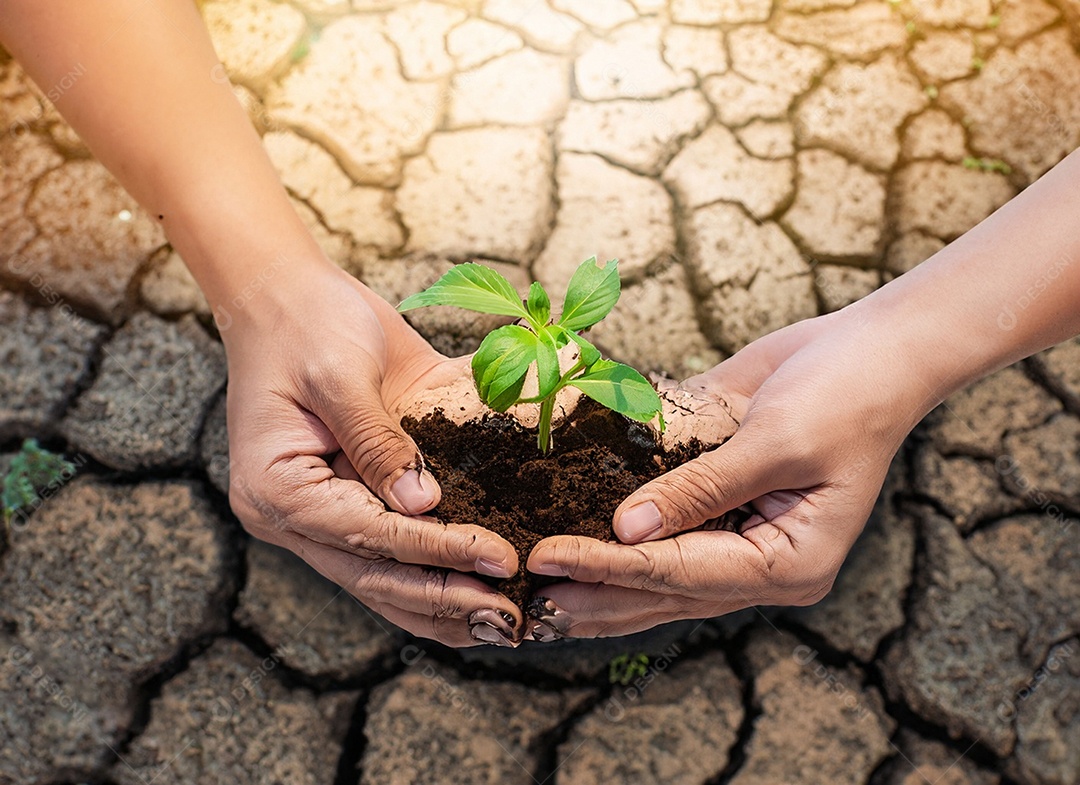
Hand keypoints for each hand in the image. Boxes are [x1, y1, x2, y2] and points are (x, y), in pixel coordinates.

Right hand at [223, 262, 521, 647]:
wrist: (287, 294)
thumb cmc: (307, 321)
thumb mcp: (342, 373)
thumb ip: (378, 440)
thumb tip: (423, 505)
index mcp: (278, 487)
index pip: (368, 535)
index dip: (437, 551)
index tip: (499, 558)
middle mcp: (295, 514)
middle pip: (375, 575)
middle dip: (446, 598)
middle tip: (511, 616)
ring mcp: (322, 511)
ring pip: (384, 577)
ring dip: (443, 602)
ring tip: (503, 622)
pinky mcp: (351, 496)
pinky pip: (393, 546)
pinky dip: (434, 568)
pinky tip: (479, 587)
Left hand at [526, 310, 933, 638]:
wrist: (874, 350)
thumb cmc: (845, 393)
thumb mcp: (776, 441)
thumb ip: (701, 487)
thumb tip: (627, 529)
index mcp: (790, 561)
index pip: (681, 573)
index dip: (610, 567)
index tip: (547, 558)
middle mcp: (764, 562)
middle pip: (666, 592)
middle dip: (595, 595)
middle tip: (525, 600)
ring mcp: (745, 538)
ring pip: (661, 575)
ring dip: (601, 583)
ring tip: (539, 593)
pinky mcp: (725, 505)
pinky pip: (668, 532)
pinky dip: (621, 540)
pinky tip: (577, 546)